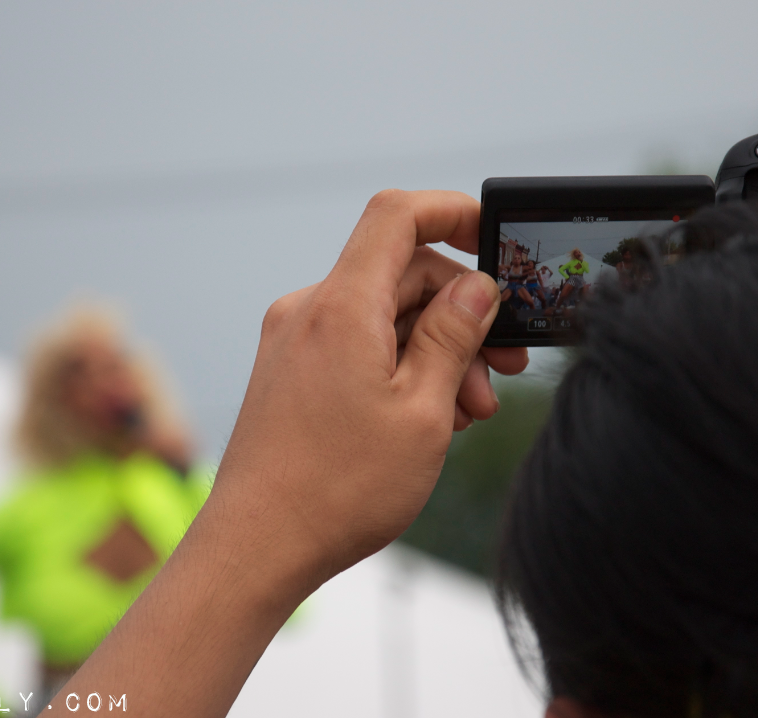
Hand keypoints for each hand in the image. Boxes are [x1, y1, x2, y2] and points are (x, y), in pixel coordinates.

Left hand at [217, 188, 527, 583]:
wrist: (257, 547)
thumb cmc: (337, 489)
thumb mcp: (422, 410)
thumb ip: (453, 336)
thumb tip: (477, 286)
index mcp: (341, 307)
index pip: (397, 216)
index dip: (451, 211)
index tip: (492, 237)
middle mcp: (309, 311)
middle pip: (401, 274)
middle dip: (460, 315)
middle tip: (501, 371)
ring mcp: (295, 341)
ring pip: (383, 316)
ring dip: (434, 351)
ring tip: (467, 412)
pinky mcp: (291, 371)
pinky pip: (357, 344)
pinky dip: (399, 366)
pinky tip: (427, 416)